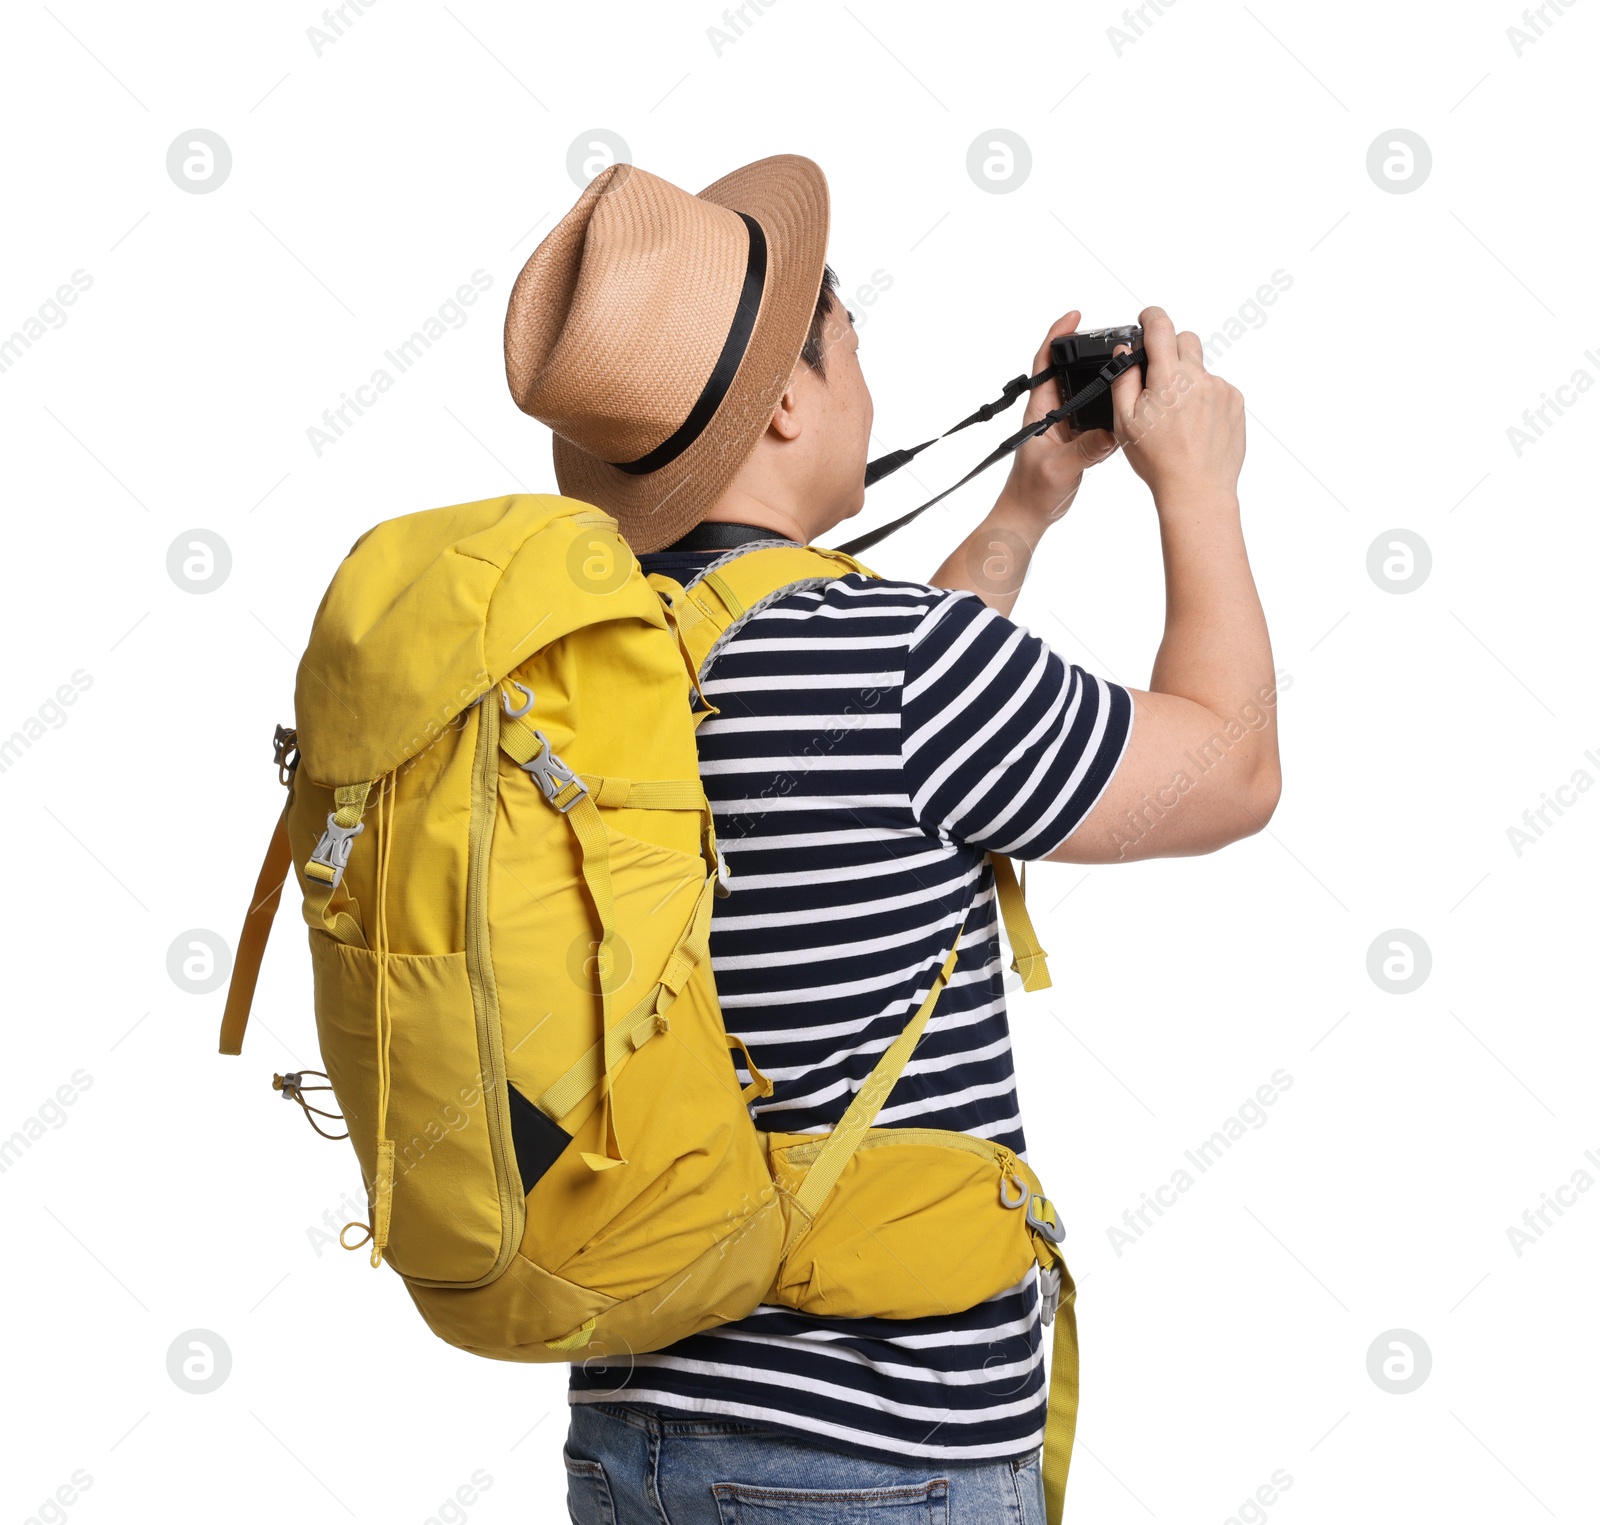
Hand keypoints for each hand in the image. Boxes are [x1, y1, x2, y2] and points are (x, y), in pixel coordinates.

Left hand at [996, 310, 1118, 525]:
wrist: (1030, 515)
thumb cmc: (1032, 492)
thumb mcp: (1058, 469)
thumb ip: (1084, 451)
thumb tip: (1111, 434)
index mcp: (1040, 410)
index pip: (1045, 363)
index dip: (1057, 336)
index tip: (1074, 317)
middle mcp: (1053, 412)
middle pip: (1069, 371)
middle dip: (1087, 351)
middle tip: (1112, 337)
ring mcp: (1065, 425)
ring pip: (1086, 392)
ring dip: (1102, 379)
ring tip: (1127, 365)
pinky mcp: (1077, 439)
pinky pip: (1097, 416)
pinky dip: (1111, 408)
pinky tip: (1127, 403)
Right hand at [1112, 306, 1244, 509]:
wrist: (1197, 490)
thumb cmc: (1159, 461)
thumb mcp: (1125, 422)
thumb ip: (1123, 381)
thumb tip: (1123, 353)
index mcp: (1168, 378)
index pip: (1161, 327)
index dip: (1151, 317)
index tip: (1146, 319)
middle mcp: (1198, 377)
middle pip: (1186, 340)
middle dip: (1171, 350)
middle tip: (1159, 378)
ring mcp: (1221, 389)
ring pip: (1201, 369)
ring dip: (1188, 381)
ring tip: (1178, 417)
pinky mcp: (1235, 402)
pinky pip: (1217, 388)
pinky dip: (1204, 399)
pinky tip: (1195, 425)